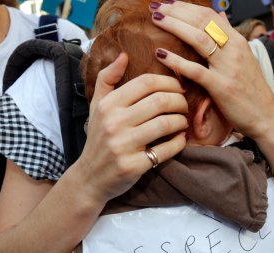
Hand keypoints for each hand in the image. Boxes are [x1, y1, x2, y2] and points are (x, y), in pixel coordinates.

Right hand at [73, 53, 188, 203]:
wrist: (89, 177)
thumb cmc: (98, 137)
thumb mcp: (97, 106)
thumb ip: (107, 78)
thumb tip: (124, 55)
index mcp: (108, 105)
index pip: (146, 83)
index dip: (169, 82)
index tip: (178, 88)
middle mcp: (114, 123)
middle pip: (160, 101)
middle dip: (180, 100)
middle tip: (184, 105)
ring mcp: (123, 145)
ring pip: (166, 124)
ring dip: (182, 121)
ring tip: (183, 121)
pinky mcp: (133, 166)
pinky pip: (166, 150)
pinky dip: (179, 142)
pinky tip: (180, 139)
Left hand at [150, 1, 273, 139]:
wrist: (267, 116)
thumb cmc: (252, 90)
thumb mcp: (244, 57)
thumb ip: (229, 36)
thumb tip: (220, 15)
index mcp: (237, 41)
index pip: (209, 15)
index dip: (187, 7)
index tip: (168, 3)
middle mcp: (233, 50)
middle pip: (201, 21)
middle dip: (176, 11)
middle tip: (155, 7)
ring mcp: (228, 68)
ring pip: (198, 39)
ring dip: (175, 26)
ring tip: (156, 20)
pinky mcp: (222, 87)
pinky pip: (196, 70)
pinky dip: (177, 61)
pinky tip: (161, 54)